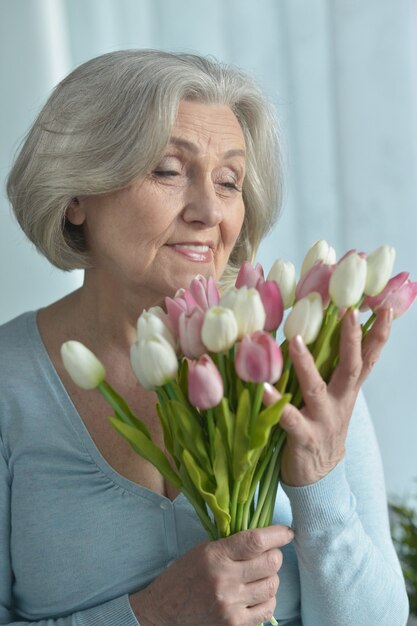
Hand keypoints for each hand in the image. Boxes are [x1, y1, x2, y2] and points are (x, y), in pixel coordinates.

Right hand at [129, 525, 293, 625]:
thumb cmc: (184, 576)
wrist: (163, 612)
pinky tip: (255, 595)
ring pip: (272, 586)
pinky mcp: (234, 625)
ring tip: (259, 577)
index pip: (255, 541)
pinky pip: (267, 609)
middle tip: (270, 555)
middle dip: (276, 556)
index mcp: (215, 555)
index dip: (277, 534)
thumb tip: (265, 538)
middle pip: (270, 563)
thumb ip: (231, 545)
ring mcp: (231, 605)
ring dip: (271, 578)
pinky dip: (267, 600)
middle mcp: (224, 580)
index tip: (286, 532)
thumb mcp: (203, 551)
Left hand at [272, 308, 391, 485]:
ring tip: (297, 339)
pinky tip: (264, 387)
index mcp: (347, 392)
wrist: (321, 479)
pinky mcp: (303, 437)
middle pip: (350, 367)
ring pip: (317, 388)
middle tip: (349, 312)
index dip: (379, 335)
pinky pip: (288, 417)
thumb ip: (331, 373)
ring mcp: (322, 420)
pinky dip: (276, 402)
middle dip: (353, 340)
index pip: (368, 359)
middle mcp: (339, 403)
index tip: (385, 308)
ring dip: (306, 363)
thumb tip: (319, 335)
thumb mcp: (336, 400)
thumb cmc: (322, 430)